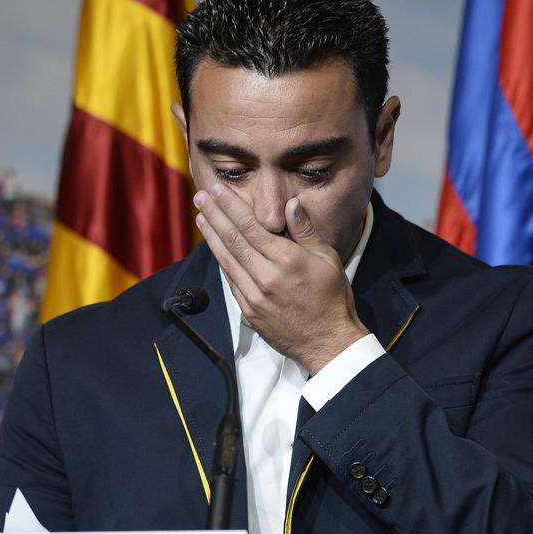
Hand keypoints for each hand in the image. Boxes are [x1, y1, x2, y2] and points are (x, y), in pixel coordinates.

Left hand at [194, 183, 368, 373]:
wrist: (329, 343)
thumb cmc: (333, 298)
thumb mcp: (327, 259)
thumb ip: (305, 231)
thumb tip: (290, 203)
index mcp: (286, 260)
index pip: (250, 226)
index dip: (231, 206)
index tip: (216, 190)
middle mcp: (266, 276)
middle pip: (233, 240)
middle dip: (214, 215)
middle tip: (200, 196)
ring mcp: (254, 296)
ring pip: (227, 260)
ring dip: (212, 237)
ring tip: (201, 218)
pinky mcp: (249, 311)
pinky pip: (231, 281)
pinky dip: (222, 262)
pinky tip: (216, 248)